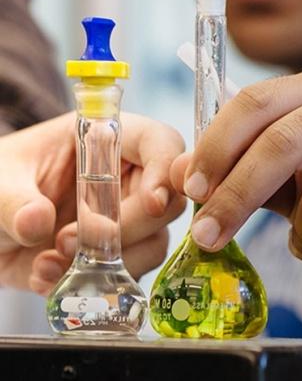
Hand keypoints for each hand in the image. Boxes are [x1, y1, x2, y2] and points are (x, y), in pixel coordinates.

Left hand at [0, 113, 185, 293]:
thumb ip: (14, 200)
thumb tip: (37, 222)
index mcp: (106, 140)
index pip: (161, 143)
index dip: (165, 170)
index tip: (152, 202)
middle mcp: (127, 178)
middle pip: (168, 201)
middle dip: (128, 228)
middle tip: (72, 238)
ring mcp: (127, 219)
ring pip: (155, 242)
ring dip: (108, 259)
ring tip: (52, 259)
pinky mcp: (119, 255)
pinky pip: (129, 272)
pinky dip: (91, 281)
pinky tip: (48, 274)